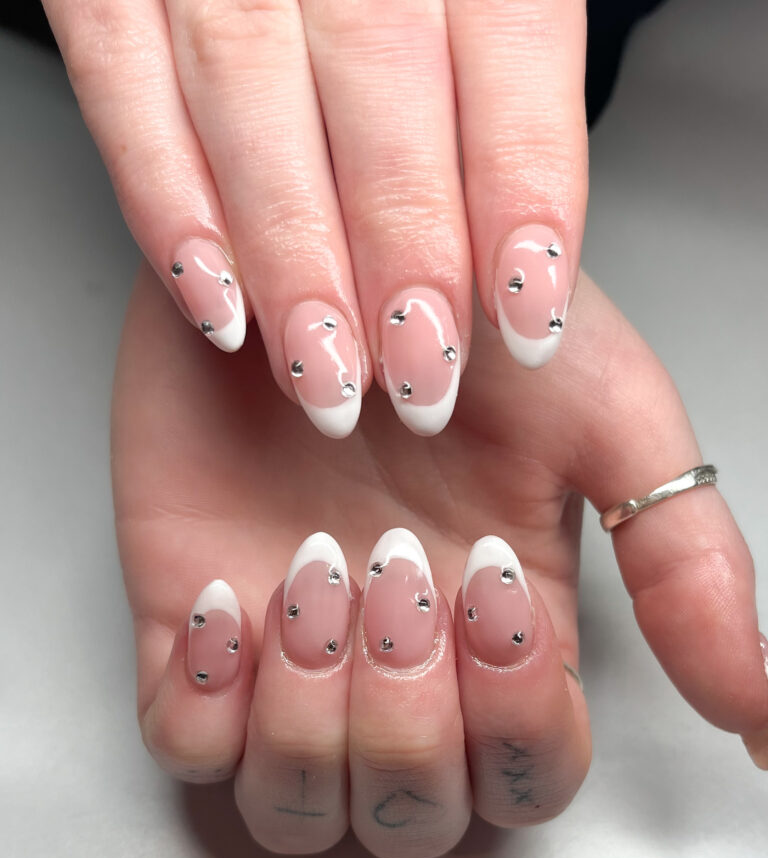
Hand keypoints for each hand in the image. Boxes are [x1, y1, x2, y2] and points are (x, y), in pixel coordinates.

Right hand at [45, 0, 586, 436]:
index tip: (527, 315)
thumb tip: (539, 263)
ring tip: (325, 373)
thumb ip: (507, 103)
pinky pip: (120, 79)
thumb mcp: (462, 12)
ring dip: (290, 254)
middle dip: (404, 244)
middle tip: (419, 372)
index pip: (514, 37)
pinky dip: (165, 200)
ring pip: (249, 86)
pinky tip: (215, 301)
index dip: (522, 187)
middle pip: (384, 69)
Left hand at [113, 265, 766, 857]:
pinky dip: (204, 706)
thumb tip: (758, 718)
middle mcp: (398, 670)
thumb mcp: (608, 422)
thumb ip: (689, 570)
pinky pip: (185, 746)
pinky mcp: (186, 629)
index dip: (513, 725)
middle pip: (411, 817)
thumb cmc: (463, 321)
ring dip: (309, 721)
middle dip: (405, 721)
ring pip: (295, 808)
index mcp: (502, 641)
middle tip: (395, 571)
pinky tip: (231, 597)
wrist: (322, 243)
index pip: (524, 780)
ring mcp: (286, 660)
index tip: (489, 585)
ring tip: (311, 574)